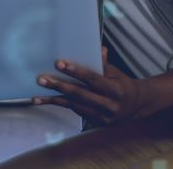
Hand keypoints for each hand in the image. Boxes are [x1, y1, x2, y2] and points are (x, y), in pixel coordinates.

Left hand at [31, 47, 147, 125]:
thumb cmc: (122, 84)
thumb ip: (103, 64)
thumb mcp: (116, 73)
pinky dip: (62, 105)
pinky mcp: (96, 122)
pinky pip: (76, 111)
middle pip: (80, 95)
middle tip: (42, 80)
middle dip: (60, 86)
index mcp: (116, 90)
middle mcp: (110, 106)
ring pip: (74, 106)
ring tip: (36, 97)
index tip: (59, 64)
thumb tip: (99, 48)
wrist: (136, 106)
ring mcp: (102, 117)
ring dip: (54, 101)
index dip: (76, 72)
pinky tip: (48, 101)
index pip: (93, 80)